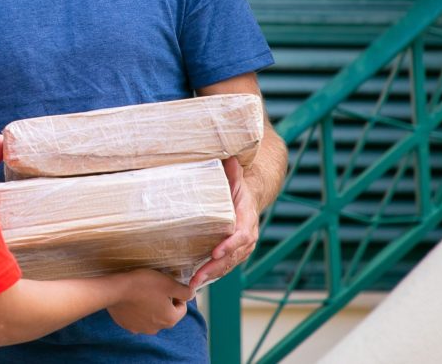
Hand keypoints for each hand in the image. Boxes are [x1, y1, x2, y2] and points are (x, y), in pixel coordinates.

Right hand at [107, 269, 193, 334]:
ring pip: (152, 317)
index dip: (177, 295)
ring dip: (151, 307)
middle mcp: (157, 328)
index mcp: (170, 319)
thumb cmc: (143, 284)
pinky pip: (138, 318)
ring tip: (142, 293)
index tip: (167, 286)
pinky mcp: (128, 326)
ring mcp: (141, 329)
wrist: (115, 290)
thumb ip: (185, 291)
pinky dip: (138, 311)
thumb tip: (192, 294)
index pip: (182, 308)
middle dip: (164, 302)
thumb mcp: (168, 283)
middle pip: (167, 313)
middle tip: (155, 288)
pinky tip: (133, 300)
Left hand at [189, 157, 259, 290]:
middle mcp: (248, 236)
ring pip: (228, 265)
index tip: (215, 252)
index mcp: (247, 218)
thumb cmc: (238, 189)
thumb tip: (230, 157)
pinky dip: (212, 275)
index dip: (230, 245)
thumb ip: (233, 171)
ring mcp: (242, 248)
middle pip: (233, 256)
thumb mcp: (236, 179)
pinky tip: (196, 281)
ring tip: (193, 283)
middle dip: (216, 267)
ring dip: (211, 275)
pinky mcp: (235, 254)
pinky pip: (224, 267)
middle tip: (198, 276)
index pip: (242, 235)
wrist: (248, 201)